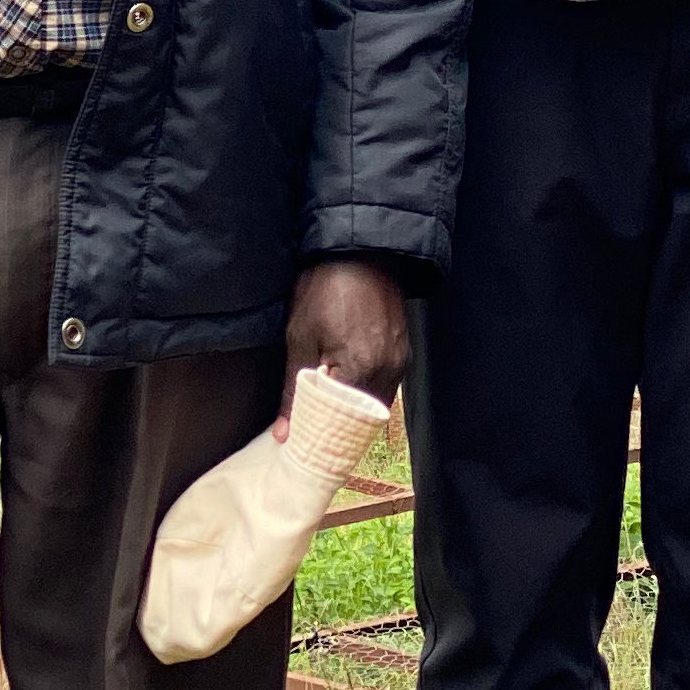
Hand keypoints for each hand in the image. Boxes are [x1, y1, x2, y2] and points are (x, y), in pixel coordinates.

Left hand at [280, 258, 408, 425]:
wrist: (358, 247)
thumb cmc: (324, 287)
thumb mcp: (300, 335)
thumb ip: (294, 389)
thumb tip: (284, 434)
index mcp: (361, 369)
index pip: (341, 424)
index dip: (320, 434)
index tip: (301, 442)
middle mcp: (388, 371)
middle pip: (362, 420)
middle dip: (338, 428)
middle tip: (312, 430)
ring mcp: (400, 361)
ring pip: (375, 405)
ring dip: (353, 412)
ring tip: (327, 410)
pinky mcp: (404, 350)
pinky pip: (387, 386)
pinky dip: (366, 393)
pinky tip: (347, 387)